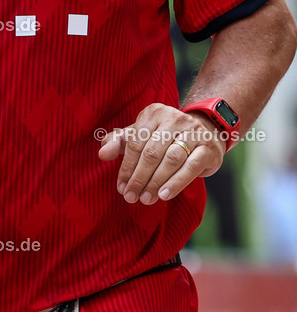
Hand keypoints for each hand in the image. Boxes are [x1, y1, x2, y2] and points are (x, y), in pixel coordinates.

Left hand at [98, 103, 224, 203]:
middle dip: (139, 178)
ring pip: (171, 160)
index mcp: (153, 113)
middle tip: (131, 197)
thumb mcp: (142, 134)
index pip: (135, 143)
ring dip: (156, 182)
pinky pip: (191, 167)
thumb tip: (102, 153)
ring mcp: (193, 132)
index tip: (121, 187)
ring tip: (146, 199)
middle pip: (152, 153)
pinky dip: (176, 182)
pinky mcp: (208, 147)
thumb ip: (120, 142)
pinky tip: (164, 195)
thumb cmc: (165, 136)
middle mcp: (174, 118)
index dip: (126, 167)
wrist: (206, 130)